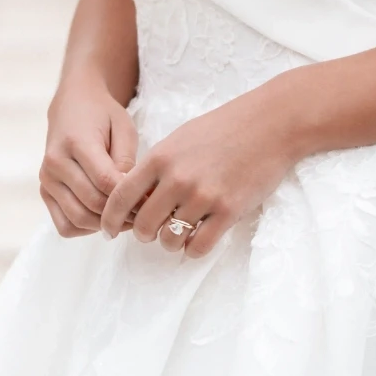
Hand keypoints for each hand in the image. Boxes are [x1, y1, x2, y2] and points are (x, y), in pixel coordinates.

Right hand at [39, 75, 137, 235]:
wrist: (72, 105)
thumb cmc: (102, 115)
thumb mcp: (123, 128)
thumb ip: (126, 162)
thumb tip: (133, 197)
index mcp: (76, 142)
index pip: (105, 182)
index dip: (131, 198)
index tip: (150, 202)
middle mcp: (55, 162)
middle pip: (92, 203)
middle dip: (121, 213)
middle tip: (142, 214)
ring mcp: (47, 179)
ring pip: (78, 219)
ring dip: (105, 224)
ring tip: (125, 217)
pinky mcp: (45, 192)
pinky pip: (65, 225)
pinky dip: (86, 229)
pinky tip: (102, 217)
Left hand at [99, 86, 297, 256]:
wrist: (268, 126)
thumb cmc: (222, 129)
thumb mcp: (179, 140)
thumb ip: (156, 167)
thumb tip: (136, 198)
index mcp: (160, 157)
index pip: (121, 196)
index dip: (109, 218)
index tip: (107, 230)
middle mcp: (177, 178)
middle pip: (143, 224)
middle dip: (142, 234)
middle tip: (149, 233)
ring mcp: (203, 196)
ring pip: (169, 239)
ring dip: (168, 243)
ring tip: (176, 235)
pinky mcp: (228, 211)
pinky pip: (198, 246)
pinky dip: (192, 250)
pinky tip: (196, 240)